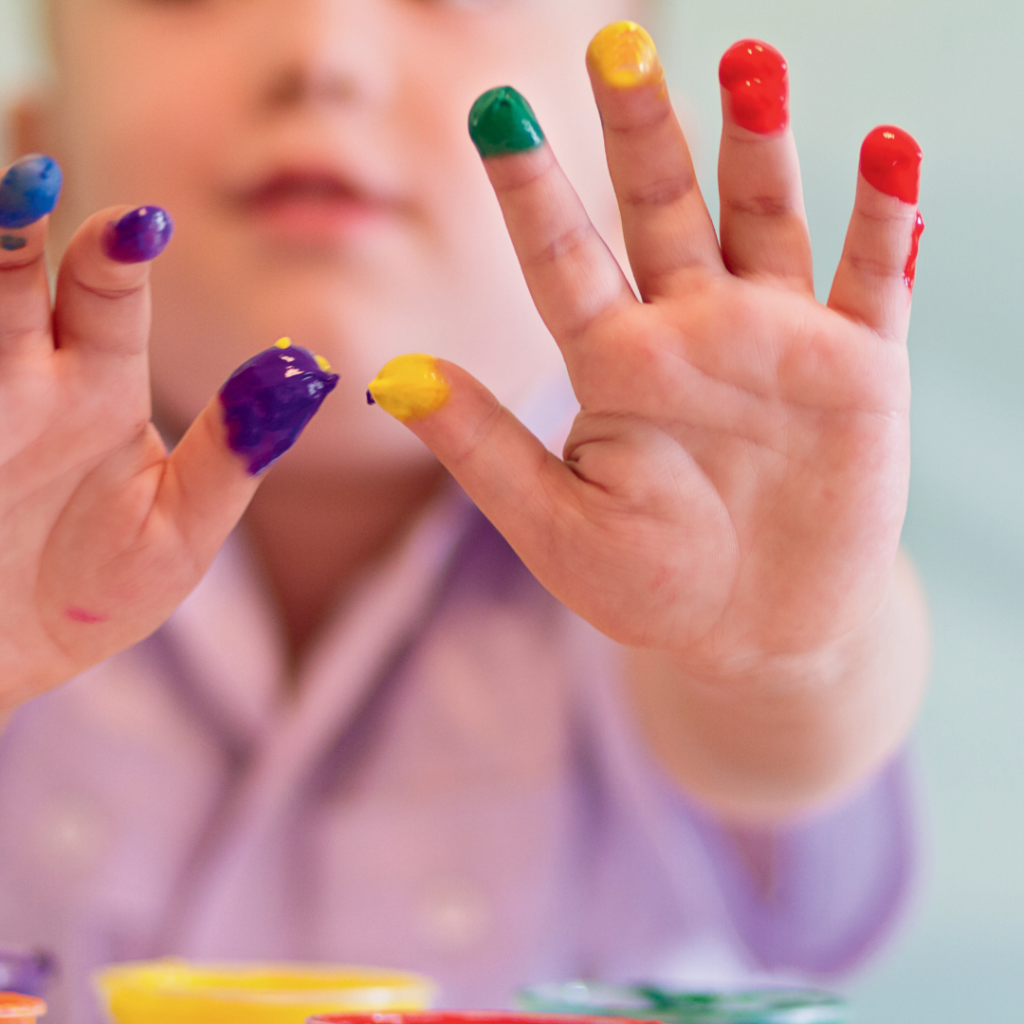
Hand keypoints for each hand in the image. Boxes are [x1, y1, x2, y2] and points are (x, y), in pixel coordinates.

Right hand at [0, 157, 335, 713]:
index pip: (107, 300)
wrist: (4, 658)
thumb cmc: (100, 593)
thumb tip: (308, 373)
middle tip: (33, 183)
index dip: (119, 255)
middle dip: (17, 230)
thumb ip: (234, 457)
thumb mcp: (181, 534)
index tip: (145, 220)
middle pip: (14, 284)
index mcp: (96, 389)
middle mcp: (22, 380)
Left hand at [368, 28, 922, 674]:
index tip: (492, 113)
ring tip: (749, 65)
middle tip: (617, 44)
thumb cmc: (648, 582)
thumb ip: (483, 450)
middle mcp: (691, 330)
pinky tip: (886, 151)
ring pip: (764, 218)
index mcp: (614, 364)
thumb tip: (395, 377)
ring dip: (759, 145)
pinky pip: (873, 277)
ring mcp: (776, 339)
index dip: (529, 189)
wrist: (755, 630)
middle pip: (662, 209)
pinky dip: (884, 217)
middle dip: (642, 131)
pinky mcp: (858, 367)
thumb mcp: (554, 528)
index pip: (563, 258)